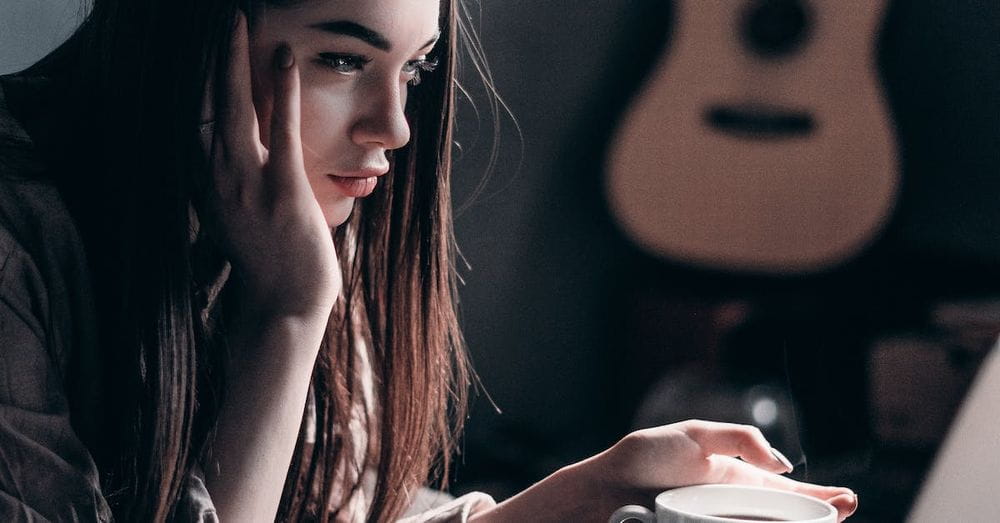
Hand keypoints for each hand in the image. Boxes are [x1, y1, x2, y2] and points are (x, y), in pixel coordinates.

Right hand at [201, 13, 339, 321]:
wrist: (283, 307)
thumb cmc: (267, 265)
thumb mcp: (238, 219)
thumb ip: (230, 187)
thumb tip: (235, 161)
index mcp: (206, 185)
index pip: (191, 120)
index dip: (190, 80)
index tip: (194, 48)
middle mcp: (217, 180)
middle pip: (204, 103)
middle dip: (208, 56)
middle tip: (217, 17)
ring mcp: (247, 184)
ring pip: (235, 108)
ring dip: (235, 60)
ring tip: (237, 20)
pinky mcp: (282, 190)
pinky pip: (280, 130)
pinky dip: (282, 91)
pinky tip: (284, 58)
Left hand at [587, 420, 858, 520]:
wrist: (603, 489)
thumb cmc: (645, 457)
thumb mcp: (695, 435)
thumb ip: (739, 441)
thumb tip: (783, 466)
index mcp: (735, 476)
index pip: (786, 488)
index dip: (818, 495)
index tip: (846, 501)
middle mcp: (732, 506)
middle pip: (785, 517)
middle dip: (817, 516)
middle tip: (842, 512)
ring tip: (820, 522)